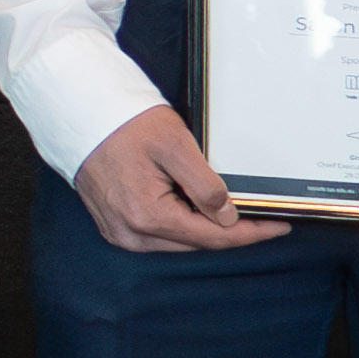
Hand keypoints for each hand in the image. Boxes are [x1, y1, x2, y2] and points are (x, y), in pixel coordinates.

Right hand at [72, 102, 281, 252]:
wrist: (80, 114)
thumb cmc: (123, 124)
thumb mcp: (175, 145)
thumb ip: (206, 186)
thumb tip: (228, 217)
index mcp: (147, 216)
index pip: (213, 237)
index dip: (251, 233)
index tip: (278, 226)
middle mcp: (131, 234)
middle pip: (196, 243)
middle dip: (229, 230)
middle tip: (258, 212)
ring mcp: (120, 233)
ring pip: (178, 241)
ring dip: (204, 226)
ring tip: (224, 204)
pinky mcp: (115, 226)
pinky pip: (158, 235)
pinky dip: (180, 222)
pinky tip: (190, 204)